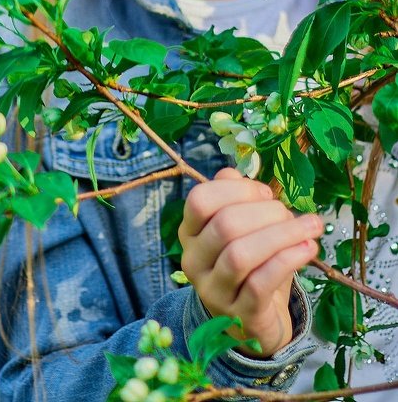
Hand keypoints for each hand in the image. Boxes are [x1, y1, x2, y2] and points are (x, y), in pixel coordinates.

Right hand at [178, 168, 322, 356]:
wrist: (254, 321)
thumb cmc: (249, 264)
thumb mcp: (241, 228)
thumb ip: (237, 197)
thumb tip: (246, 180)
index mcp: (190, 232)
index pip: (200, 200)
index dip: (236, 190)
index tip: (266, 193)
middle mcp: (194, 260)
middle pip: (224, 225)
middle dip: (265, 212)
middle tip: (291, 213)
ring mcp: (214, 290)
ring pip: (240, 255)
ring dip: (281, 235)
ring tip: (310, 228)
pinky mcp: (240, 314)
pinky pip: (260, 282)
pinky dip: (287, 260)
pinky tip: (308, 249)